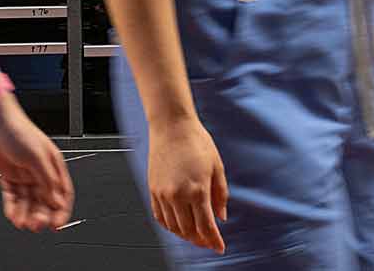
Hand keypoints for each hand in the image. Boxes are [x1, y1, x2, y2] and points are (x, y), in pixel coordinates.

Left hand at [0, 93, 74, 232]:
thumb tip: (57, 201)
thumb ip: (48, 180)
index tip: (57, 225)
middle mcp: (39, 171)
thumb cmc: (17, 130)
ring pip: (28, 201)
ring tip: (22, 223)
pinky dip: (13, 206)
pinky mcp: (8, 175)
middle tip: (37, 225)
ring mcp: (24, 174)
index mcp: (53, 164)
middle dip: (42, 214)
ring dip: (26, 213)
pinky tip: (12, 215)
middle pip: (44, 200)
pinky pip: (13, 196)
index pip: (62, 192)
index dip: (61, 209)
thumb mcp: (37, 156)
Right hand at [147, 116, 228, 252]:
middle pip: (189, 231)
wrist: (171, 126)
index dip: (214, 241)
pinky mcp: (152, 190)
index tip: (219, 247)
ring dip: (186, 236)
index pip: (206, 226)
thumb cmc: (196, 141)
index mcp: (197, 190)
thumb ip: (220, 195)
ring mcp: (163, 194)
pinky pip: (160, 217)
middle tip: (209, 242)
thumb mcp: (217, 167)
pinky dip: (170, 226)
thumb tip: (221, 216)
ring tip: (196, 235)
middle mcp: (178, 195)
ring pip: (173, 227)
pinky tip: (178, 225)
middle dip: (201, 241)